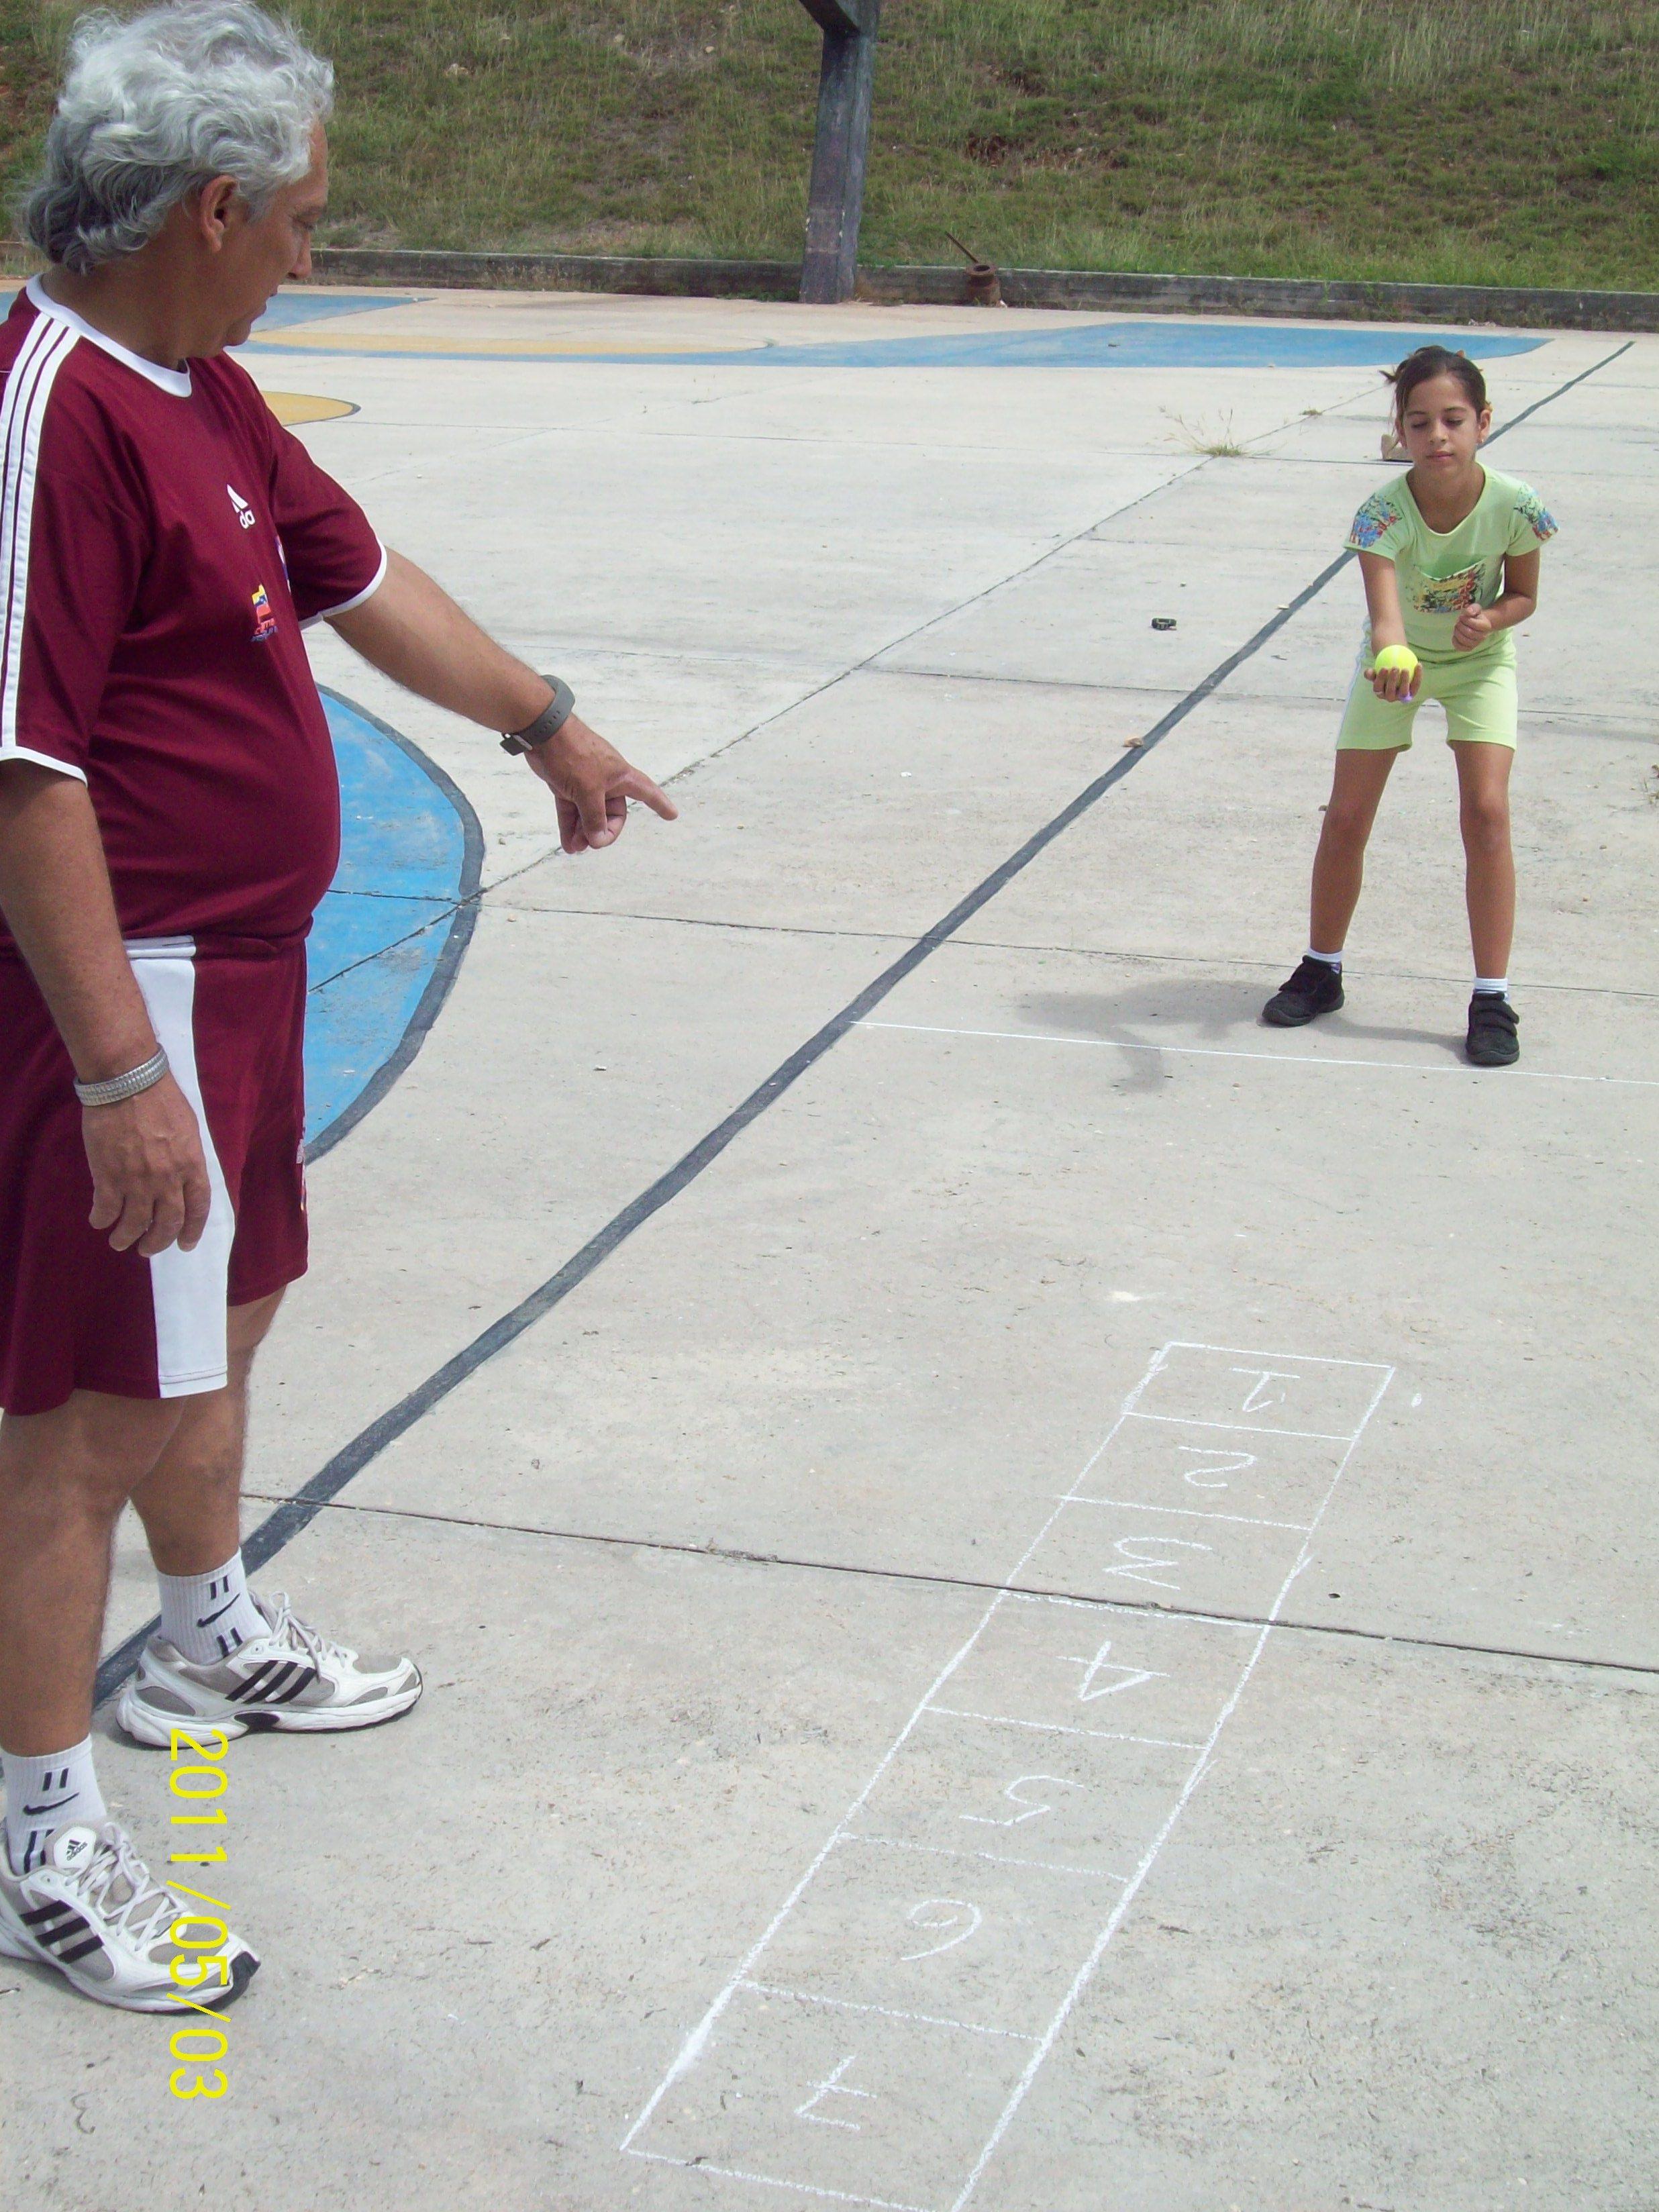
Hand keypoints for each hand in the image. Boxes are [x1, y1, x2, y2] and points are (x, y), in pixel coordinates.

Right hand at [83, 1073, 212, 1256]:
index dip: (192, 1230)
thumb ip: (187, 1158)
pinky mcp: (108, 1177)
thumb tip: (184, 1179)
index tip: (185, 1244)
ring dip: (126, 1238)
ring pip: (134, 1224)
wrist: (127, 1083)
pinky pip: (106, 1210)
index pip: (198, 1208)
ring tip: (120, 1242)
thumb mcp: (188, 1129)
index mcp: (192, 1165)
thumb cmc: (161, 1099)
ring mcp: (137, 1181)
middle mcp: (168, 1180)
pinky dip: (102, 1220)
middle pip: (167, 1223)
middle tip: (147, 1249)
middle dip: (158, 1242)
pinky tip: (99, 1221)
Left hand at [522, 713, 677, 853]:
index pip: (648, 792)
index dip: (660, 804)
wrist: (543, 732)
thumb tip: (598, 839)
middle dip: (601, 831)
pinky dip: (570, 825)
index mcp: (621, 777)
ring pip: (589, 814)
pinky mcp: (567, 784)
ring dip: (583, 832)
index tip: (672, 815)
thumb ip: (595, 818)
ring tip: (574, 848)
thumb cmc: (574, 755)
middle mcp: (607, 781)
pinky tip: (567, 843)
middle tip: (589, 844)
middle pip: (613, 813)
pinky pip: (572, 810)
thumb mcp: (588, 790)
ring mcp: (586, 783)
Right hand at [1368, 659, 1418, 702]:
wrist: (1396, 671)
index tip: (1384, 667)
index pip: (1378, 688)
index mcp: (1380, 693)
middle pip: (1390, 692)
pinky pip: (1415, 684)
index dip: (1381, 679)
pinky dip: (1417, 675)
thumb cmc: (1384, 670)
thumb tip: (1368, 672)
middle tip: (1395, 668)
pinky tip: (1418, 664)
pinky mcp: (1412, 693)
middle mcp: (1390, 697)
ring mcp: (1402, 697)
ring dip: (1404, 681)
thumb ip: (1371, 672)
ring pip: (1403, 692)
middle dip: (1392, 681)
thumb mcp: (1376, 670)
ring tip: (1405, 669)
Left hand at [1453, 606, 1493, 651]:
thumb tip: (1468, 612)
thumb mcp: (1476, 608)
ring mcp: (1476, 643)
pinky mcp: (1469, 648)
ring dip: (1457, 633)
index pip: (1475, 625)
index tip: (1462, 617)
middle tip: (1458, 622)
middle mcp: (1483, 636)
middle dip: (1460, 626)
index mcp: (1486, 626)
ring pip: (1464, 641)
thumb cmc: (1475, 616)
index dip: (1466, 620)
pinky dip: (1455, 642)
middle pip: (1469, 633)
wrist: (1477, 624)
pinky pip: (1460, 648)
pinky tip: (1455, 636)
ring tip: (1456, 628)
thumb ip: (1472, 608)